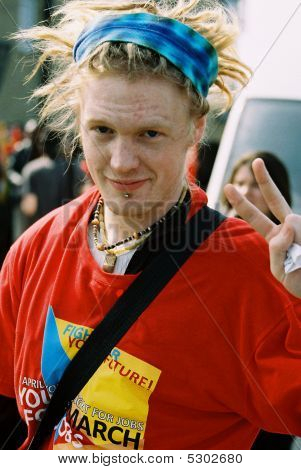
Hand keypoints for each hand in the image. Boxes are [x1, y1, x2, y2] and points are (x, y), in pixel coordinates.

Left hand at [224, 158, 300, 297]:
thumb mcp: (281, 271)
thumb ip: (278, 250)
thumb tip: (288, 223)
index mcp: (276, 237)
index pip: (256, 216)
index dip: (242, 203)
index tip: (228, 186)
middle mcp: (290, 227)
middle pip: (275, 199)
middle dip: (264, 179)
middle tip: (256, 161)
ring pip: (292, 223)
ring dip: (295, 246)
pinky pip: (299, 232)